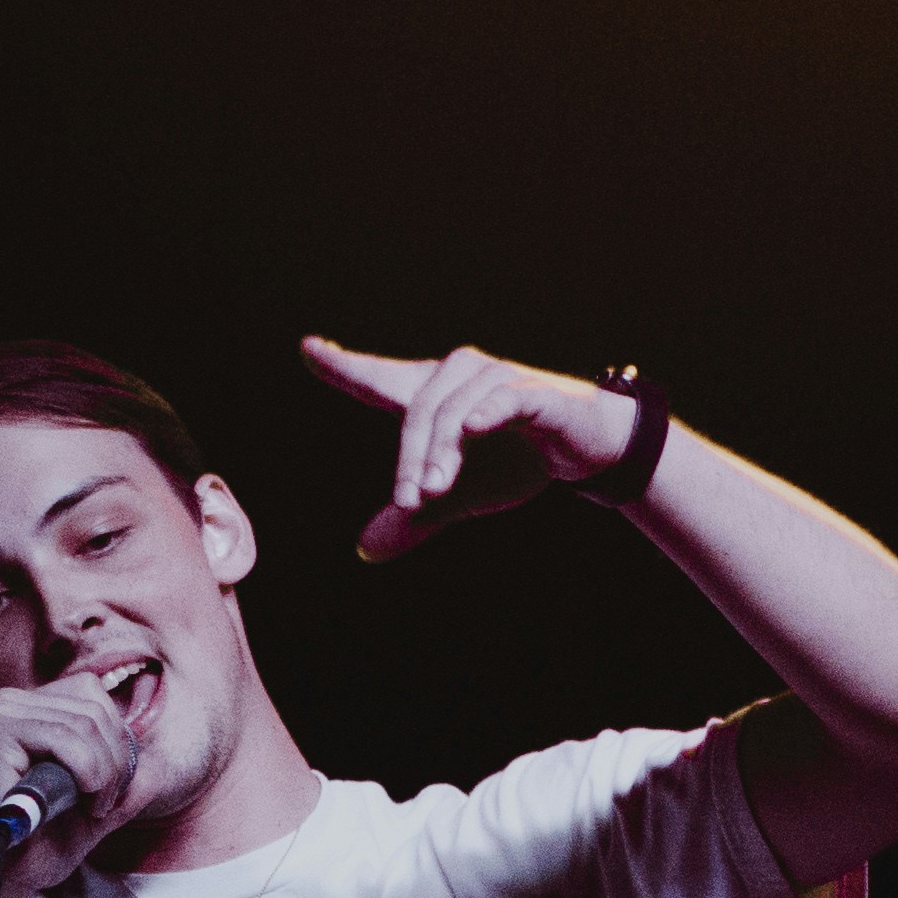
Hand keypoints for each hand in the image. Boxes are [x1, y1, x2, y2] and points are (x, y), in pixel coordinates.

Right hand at [0, 668, 131, 881]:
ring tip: (92, 808)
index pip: (94, 695)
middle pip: (95, 709)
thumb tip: (159, 766)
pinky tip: (80, 801)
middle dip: (114, 762)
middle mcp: (13, 701)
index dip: (115, 740)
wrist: (6, 872)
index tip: (109, 789)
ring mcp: (1, 712)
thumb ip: (126, 783)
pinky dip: (88, 772)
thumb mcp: (97, 804)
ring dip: (103, 773)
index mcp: (32, 707)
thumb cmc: (42, 840)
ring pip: (86, 724)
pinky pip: (65, 737)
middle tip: (102, 805)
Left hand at [304, 336, 638, 558]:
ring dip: (441, 452)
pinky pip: (503, 398)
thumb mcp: (460, 495)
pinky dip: (487, 412)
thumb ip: (416, 516)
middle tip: (408, 502)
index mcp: (432, 397)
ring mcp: (495, 379)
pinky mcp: (533, 391)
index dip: (343, 364)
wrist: (587, 449)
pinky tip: (475, 426)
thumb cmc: (516, 460)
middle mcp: (458, 376)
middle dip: (409, 460)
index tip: (309, 348)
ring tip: (435, 491)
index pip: (379, 378)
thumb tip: (365, 549)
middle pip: (417, 411)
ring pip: (452, 411)